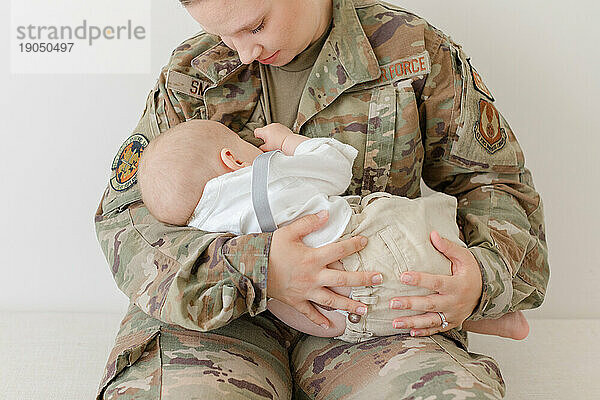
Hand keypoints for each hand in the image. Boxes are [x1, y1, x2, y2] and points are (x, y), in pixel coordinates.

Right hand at [254, 123, 293, 151]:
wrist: (290, 143)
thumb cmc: (279, 146)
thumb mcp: (267, 149)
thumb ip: (260, 148)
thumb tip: (259, 148)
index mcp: (265, 131)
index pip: (256, 131)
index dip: (257, 136)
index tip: (261, 140)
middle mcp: (270, 126)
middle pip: (263, 130)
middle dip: (265, 135)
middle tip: (269, 142)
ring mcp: (276, 125)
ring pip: (270, 129)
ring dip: (271, 133)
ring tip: (275, 140)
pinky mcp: (282, 126)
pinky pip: (276, 128)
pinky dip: (277, 132)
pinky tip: (279, 137)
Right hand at [267, 211, 383, 328]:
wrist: (251, 268)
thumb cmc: (271, 248)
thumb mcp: (289, 231)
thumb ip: (309, 223)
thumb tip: (327, 214)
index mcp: (313, 258)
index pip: (340, 250)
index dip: (354, 245)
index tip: (366, 241)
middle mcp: (313, 277)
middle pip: (343, 280)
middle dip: (362, 280)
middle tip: (379, 280)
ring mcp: (305, 291)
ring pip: (332, 301)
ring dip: (349, 305)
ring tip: (364, 310)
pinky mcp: (296, 301)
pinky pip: (309, 313)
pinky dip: (319, 320)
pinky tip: (330, 326)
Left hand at [389, 231, 482, 335]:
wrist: (486, 292)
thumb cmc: (470, 272)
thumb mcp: (463, 257)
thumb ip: (448, 247)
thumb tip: (433, 234)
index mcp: (458, 285)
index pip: (436, 282)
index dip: (420, 280)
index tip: (403, 276)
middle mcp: (455, 302)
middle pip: (430, 304)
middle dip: (410, 304)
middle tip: (392, 303)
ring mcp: (453, 315)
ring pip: (431, 321)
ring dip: (412, 322)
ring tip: (394, 322)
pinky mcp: (452, 323)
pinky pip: (437, 329)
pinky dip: (424, 332)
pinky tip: (410, 332)